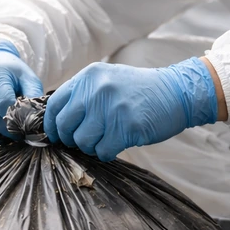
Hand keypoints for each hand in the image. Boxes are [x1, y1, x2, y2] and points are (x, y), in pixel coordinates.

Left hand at [44, 57, 216, 160]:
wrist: (176, 92)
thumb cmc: (139, 92)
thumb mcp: (107, 81)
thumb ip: (83, 95)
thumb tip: (57, 122)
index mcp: (88, 76)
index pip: (55, 104)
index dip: (53, 125)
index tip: (57, 135)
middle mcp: (97, 89)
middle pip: (65, 126)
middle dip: (72, 139)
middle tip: (86, 140)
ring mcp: (112, 107)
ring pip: (83, 141)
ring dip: (92, 147)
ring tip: (107, 139)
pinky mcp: (127, 125)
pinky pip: (103, 150)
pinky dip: (108, 153)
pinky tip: (119, 143)